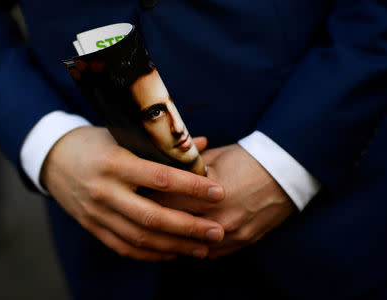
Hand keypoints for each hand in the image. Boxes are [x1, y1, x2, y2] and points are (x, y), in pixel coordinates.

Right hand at [40, 126, 224, 260]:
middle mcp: (105, 190)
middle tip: (218, 231)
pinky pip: (124, 247)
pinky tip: (172, 253)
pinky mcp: (92, 226)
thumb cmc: (95, 142)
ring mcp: (97, 212)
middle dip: (189, 227)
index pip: (160, 178)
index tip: (218, 192)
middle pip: (152, 216)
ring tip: (203, 248)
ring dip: (174, 246)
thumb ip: (162, 144)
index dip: (191, 188)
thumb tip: (201, 145)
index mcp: (115, 162)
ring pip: (140, 237)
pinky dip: (150, 254)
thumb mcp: (124, 135)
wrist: (54, 158)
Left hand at [150, 143, 295, 258]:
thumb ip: (186, 167)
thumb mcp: (214, 157)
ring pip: (191, 246)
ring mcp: (233, 234)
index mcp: (210, 193)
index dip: (146, 198)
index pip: (166, 202)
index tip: (135, 194)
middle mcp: (220, 218)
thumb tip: (161, 167)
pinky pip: (211, 253)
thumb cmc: (247, 159)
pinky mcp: (243, 242)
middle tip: (139, 212)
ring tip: (158, 229)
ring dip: (173, 239)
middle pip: (175, 226)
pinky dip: (195, 248)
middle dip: (155, 220)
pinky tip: (184, 240)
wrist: (286, 171)